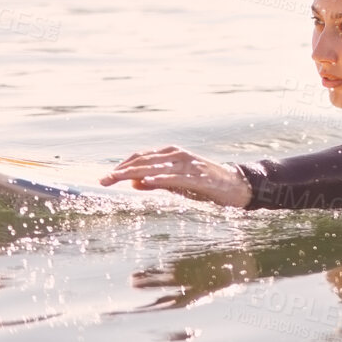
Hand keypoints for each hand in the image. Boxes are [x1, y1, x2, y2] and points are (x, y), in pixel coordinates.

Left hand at [99, 146, 252, 207]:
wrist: (237, 186)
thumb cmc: (206, 186)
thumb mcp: (178, 184)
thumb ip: (157, 183)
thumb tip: (135, 184)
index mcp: (172, 155)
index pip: (141, 157)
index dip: (122, 166)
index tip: (106, 177)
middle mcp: (178, 156)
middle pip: (144, 161)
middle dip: (121, 170)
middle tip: (103, 179)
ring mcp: (189, 165)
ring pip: (155, 166)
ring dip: (133, 172)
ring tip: (116, 178)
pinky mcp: (199, 177)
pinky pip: (176, 177)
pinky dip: (160, 178)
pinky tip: (146, 181)